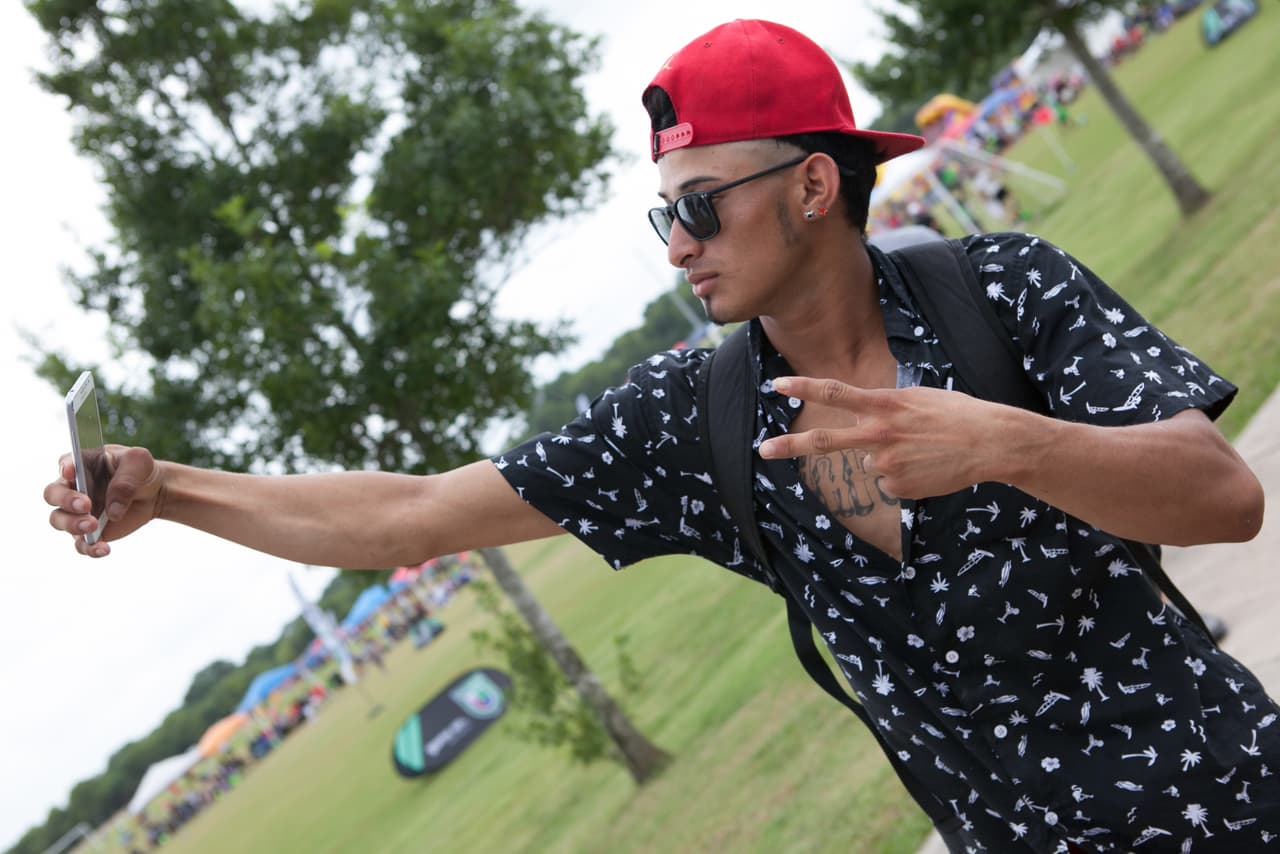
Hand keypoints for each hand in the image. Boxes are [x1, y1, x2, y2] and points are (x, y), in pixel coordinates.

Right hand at [45, 444, 163, 556]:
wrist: (154, 493)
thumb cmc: (141, 471)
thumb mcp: (139, 462)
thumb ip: (125, 480)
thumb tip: (113, 511)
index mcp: (83, 464)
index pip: (65, 463)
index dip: (65, 467)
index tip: (71, 471)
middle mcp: (74, 488)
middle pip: (53, 494)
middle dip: (65, 500)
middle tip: (86, 505)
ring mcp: (77, 511)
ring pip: (59, 520)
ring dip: (72, 524)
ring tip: (93, 525)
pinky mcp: (88, 531)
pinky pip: (81, 544)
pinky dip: (89, 548)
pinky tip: (104, 549)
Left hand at [757, 376, 1012, 498]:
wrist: (989, 443)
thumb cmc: (956, 414)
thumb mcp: (916, 397)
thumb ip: (884, 408)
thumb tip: (862, 428)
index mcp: (884, 404)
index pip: (835, 392)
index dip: (804, 387)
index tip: (777, 385)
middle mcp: (878, 434)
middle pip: (825, 441)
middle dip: (790, 446)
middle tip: (763, 449)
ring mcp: (886, 464)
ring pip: (870, 463)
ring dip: (889, 458)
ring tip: (922, 450)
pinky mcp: (898, 487)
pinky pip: (889, 482)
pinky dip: (904, 476)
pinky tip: (927, 466)